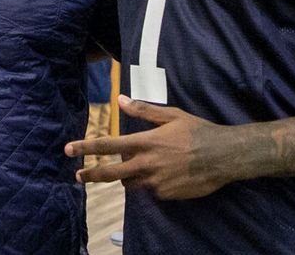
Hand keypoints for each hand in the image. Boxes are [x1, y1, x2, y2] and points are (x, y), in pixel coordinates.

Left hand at [64, 95, 238, 199]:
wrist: (224, 156)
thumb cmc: (198, 131)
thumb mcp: (171, 115)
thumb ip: (143, 110)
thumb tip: (120, 100)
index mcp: (145, 142)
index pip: (108, 145)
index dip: (86, 148)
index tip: (69, 150)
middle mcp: (146, 164)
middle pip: (111, 173)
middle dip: (92, 174)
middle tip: (78, 175)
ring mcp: (156, 182)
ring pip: (131, 182)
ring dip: (128, 175)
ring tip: (141, 165)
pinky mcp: (166, 195)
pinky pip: (151, 189)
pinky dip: (151, 182)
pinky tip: (167, 172)